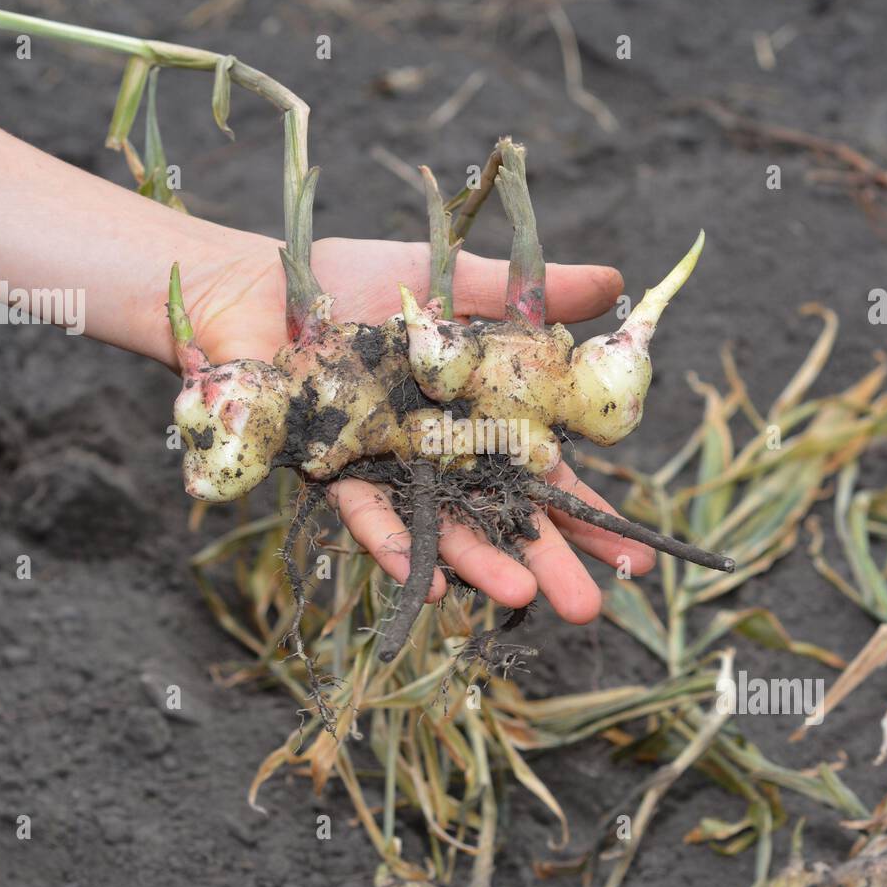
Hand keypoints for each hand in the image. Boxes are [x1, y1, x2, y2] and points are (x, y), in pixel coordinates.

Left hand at [182, 235, 656, 622]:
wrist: (259, 280)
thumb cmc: (355, 278)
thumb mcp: (458, 280)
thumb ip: (531, 294)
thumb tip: (617, 284)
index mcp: (474, 415)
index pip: (542, 474)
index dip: (583, 512)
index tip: (628, 555)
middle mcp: (437, 453)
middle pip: (500, 513)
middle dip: (545, 560)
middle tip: (589, 608)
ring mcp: (386, 468)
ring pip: (441, 525)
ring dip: (480, 564)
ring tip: (523, 599)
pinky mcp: (330, 471)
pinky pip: (365, 513)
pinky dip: (397, 543)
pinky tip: (432, 580)